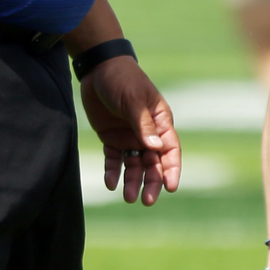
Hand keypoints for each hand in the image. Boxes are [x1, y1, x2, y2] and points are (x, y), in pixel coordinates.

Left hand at [80, 56, 180, 204]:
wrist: (98, 69)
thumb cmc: (122, 79)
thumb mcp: (133, 99)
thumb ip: (143, 124)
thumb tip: (156, 148)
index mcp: (160, 122)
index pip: (170, 150)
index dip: (171, 169)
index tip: (171, 187)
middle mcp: (147, 133)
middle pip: (153, 163)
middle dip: (151, 182)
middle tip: (146, 200)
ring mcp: (129, 137)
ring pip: (134, 165)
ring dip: (132, 181)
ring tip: (128, 197)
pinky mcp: (112, 138)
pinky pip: (114, 160)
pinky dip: (113, 172)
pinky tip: (111, 183)